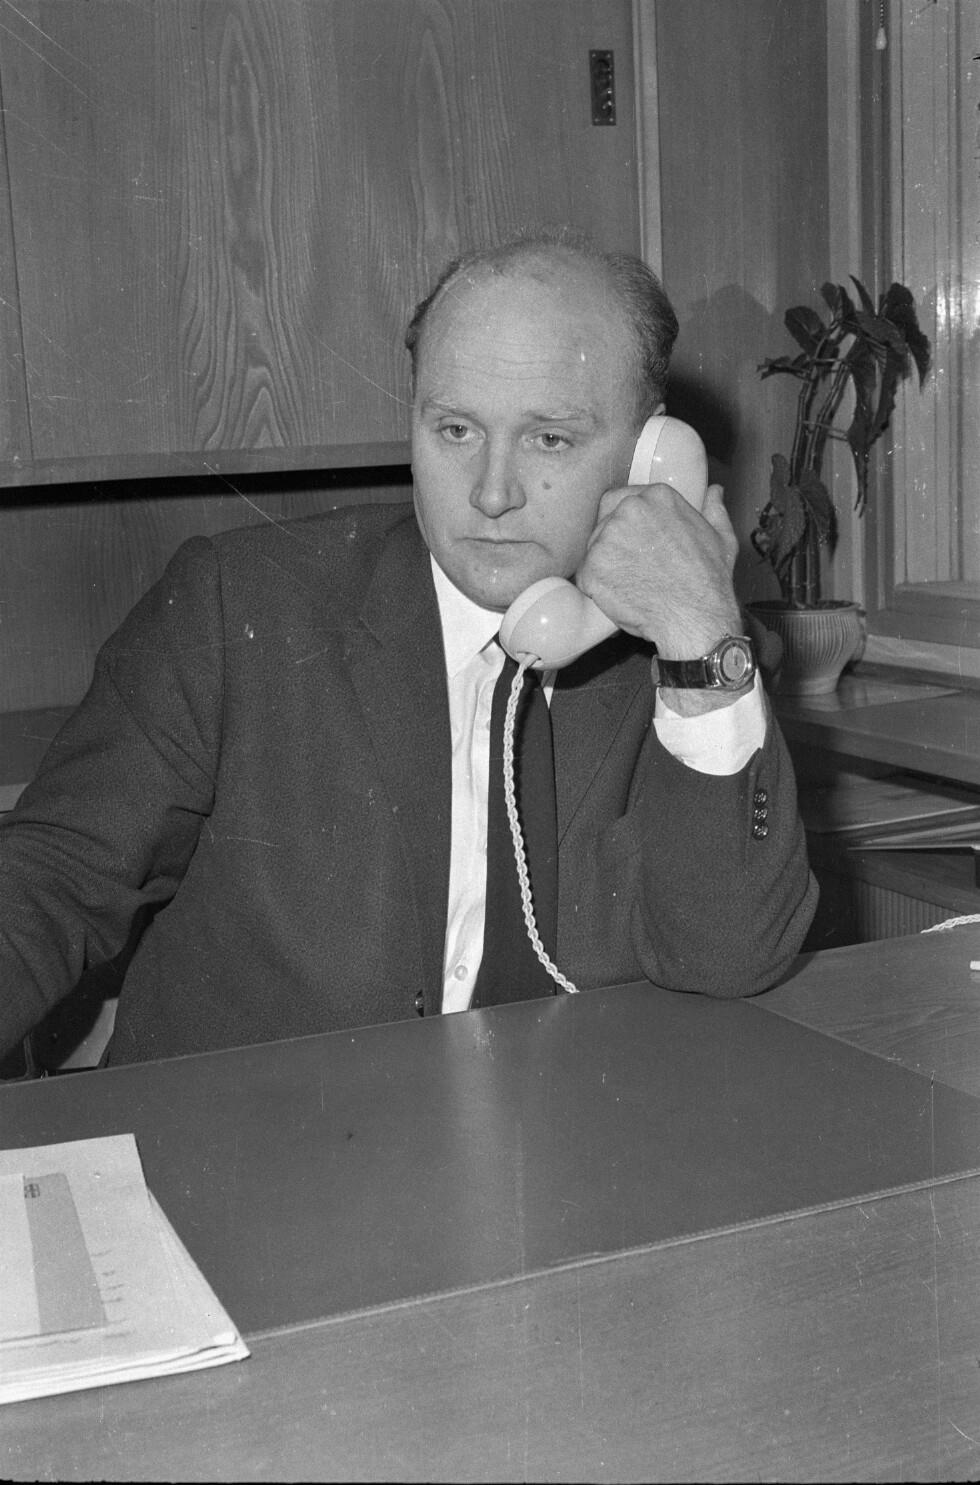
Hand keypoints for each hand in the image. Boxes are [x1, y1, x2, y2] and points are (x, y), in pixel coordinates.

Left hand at [575, 482, 747, 716]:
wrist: (695, 617)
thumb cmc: (709, 581)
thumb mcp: (721, 538)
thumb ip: (713, 510)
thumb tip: (714, 492)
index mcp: (657, 497)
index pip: (623, 499)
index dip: (625, 521)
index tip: (632, 539)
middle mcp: (628, 510)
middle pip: (604, 520)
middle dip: (612, 540)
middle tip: (629, 564)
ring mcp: (607, 538)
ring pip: (593, 547)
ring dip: (604, 564)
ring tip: (628, 583)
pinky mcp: (592, 567)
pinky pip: (586, 574)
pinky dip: (597, 587)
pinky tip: (619, 596)